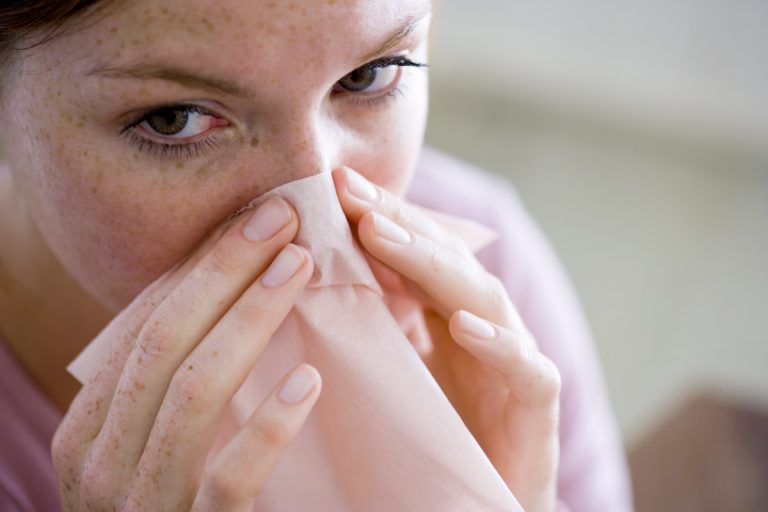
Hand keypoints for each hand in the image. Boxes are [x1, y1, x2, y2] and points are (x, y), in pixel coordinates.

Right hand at [52, 196, 320, 510]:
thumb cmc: (176, 501)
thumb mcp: (157, 439)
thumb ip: (178, 379)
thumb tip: (230, 289)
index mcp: (91, 429)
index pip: (145, 325)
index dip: (200, 265)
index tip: (253, 218)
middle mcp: (102, 464)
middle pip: (165, 343)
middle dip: (224, 272)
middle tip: (282, 217)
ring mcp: (144, 504)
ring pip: (194, 395)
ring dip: (251, 321)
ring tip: (300, 269)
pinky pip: (229, 479)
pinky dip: (268, 426)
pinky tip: (311, 382)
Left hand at [334, 166, 561, 511]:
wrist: (472, 503)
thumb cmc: (430, 436)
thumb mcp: (392, 372)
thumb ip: (372, 327)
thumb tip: (311, 282)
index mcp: (447, 315)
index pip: (415, 254)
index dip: (380, 218)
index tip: (333, 187)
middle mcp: (482, 325)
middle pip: (445, 260)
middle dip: (400, 222)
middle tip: (351, 192)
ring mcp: (513, 360)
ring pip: (481, 297)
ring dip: (433, 265)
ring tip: (383, 235)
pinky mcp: (537, 404)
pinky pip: (525, 369)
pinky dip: (497, 344)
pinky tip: (463, 325)